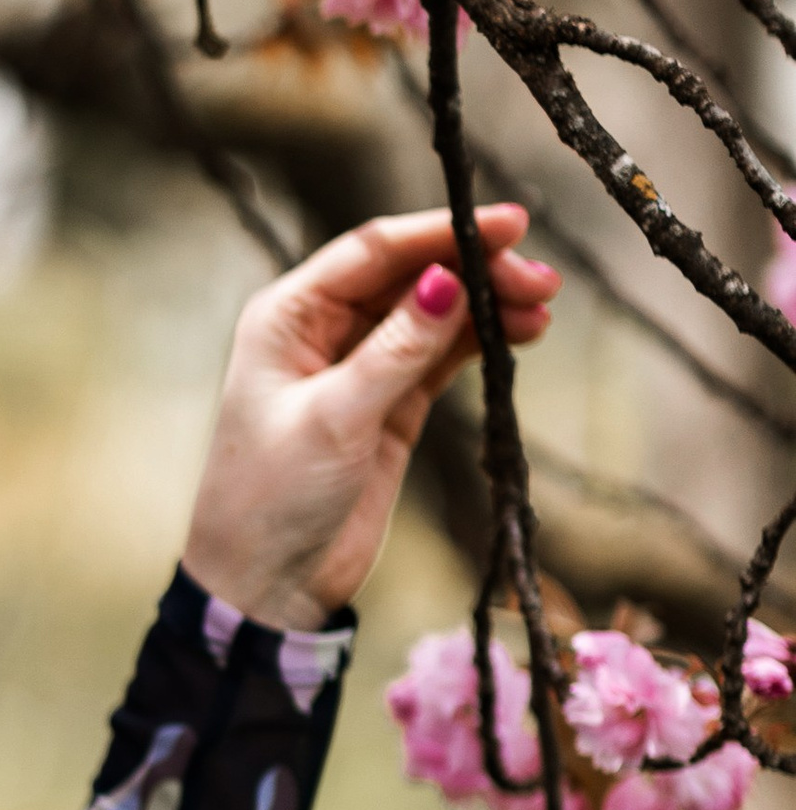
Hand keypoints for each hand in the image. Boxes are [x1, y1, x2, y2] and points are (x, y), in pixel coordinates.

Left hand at [180, 204, 558, 631]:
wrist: (266, 584)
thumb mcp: (334, 419)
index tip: (509, 224)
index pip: (372, 252)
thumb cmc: (271, 499)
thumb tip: (445, 280)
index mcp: (286, 316)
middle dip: (475, 269)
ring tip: (542, 308)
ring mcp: (360, 365)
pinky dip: (480, 342)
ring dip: (485, 304)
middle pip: (410, 276)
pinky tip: (521, 333)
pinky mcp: (390, 404)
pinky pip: (441, 355)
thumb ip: (394, 350)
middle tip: (540, 279)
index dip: (439, 233)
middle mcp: (320, 330)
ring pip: (432, 313)